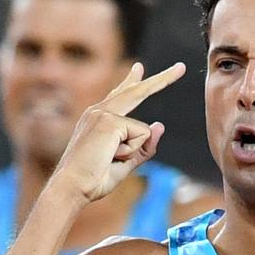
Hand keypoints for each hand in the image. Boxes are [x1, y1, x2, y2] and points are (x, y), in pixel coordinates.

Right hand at [51, 61, 185, 203]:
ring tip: (109, 160)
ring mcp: (103, 113)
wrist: (72, 187)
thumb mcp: (126, 163)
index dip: (133, 81)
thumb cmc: (94, 179)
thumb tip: (160, 125)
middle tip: (182, 67)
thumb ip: (144, 146)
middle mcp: (99, 111)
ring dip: (132, 152)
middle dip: (164, 79)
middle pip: (137, 91)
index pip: (120, 94)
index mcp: (99, 119)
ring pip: (143, 131)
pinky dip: (131, 152)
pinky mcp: (109, 121)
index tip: (139, 67)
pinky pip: (141, 136)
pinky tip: (110, 156)